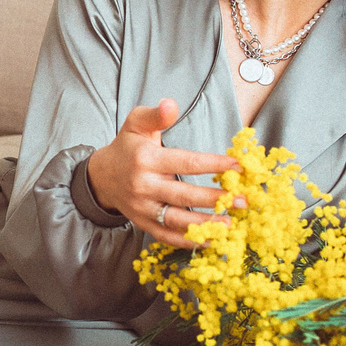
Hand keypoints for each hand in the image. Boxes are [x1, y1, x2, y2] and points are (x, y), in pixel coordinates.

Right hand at [83, 97, 239, 248]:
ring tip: (231, 224)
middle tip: (244, 200)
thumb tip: (171, 104)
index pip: (186, 163)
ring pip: (177, 220)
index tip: (238, 167)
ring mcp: (143, 208)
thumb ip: (155, 115)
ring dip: (205, 224)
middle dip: (216, 198)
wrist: (102, 177)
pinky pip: (167, 236)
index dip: (214, 165)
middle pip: (184, 195)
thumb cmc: (127, 147)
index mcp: (146, 159)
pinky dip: (188, 241)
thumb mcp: (136, 123)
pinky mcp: (143, 223)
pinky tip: (211, 240)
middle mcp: (144, 186)